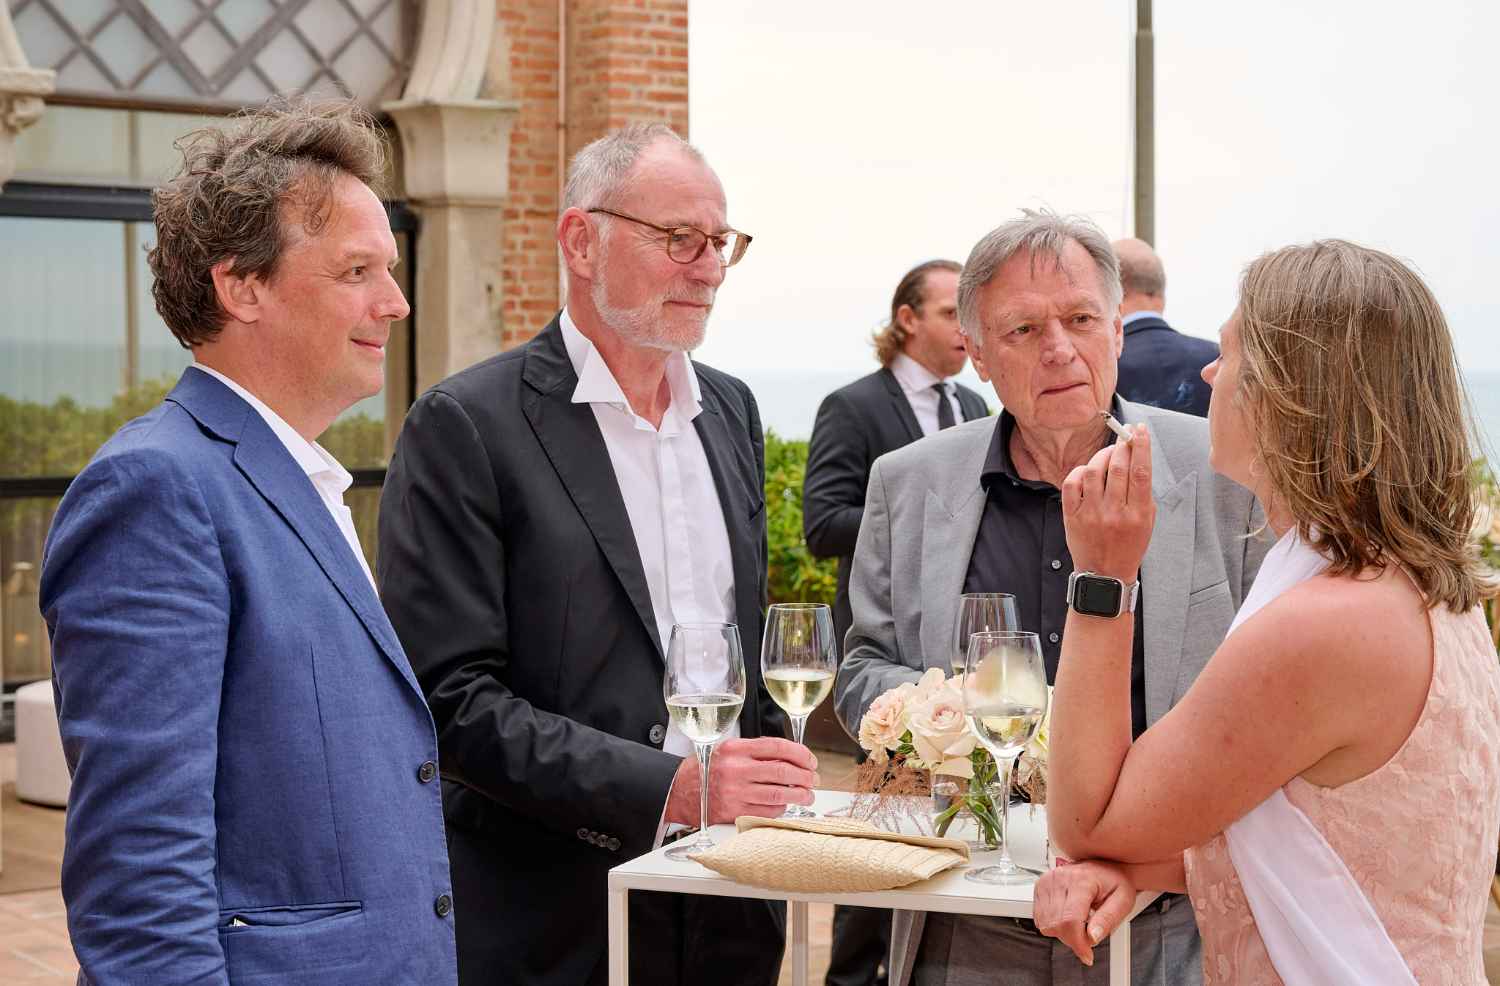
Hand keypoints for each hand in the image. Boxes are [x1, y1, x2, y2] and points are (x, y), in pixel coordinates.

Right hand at [664, 737, 818, 826]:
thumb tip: (791, 757)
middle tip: (813, 779)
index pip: (778, 747)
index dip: (800, 754)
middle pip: (782, 771)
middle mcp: (736, 769)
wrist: (679, 791)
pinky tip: (786, 805)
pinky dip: (782, 809)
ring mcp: (735, 793)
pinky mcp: (734, 812)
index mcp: (736, 749)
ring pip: (779, 794)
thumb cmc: (706, 769)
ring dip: (799, 795)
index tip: (810, 760)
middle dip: (805, 776)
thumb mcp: (728, 750)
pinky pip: (767, 812)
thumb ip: (756, 751)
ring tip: (807, 795)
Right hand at [1033, 860, 1137, 965]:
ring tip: (1079, 922)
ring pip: (1045, 924)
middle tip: (1088, 934)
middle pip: (1056, 925)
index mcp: (1082, 881)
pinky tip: (1067, 915)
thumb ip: (1108, 920)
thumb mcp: (1123, 901)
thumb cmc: (1115, 881)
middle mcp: (1060, 878)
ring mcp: (1048, 881)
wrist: (1106, 864)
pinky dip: (1053, 923)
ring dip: (1062, 932)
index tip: (1087, 954)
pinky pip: (1040, 918)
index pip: (1070, 921)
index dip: (1078, 943)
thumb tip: (1092, 937)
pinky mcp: (1040, 885)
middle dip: (1073, 939)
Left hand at [1061, 424, 1153, 580]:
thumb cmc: (1129, 545)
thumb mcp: (1147, 522)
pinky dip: (1079, 471)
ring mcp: (1091, 514)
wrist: (1105, 573)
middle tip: (1124, 435)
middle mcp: (1114, 513)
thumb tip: (1135, 459)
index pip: (1141, 472)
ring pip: (1094, 472)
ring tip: (1109, 453)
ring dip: (1102, 455)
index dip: (1141, 447)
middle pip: (1118, 468)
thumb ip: (1142, 493)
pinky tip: (1088, 470)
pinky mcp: (1072, 516)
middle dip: (1122, 445)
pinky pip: (1072, 484)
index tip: (1139, 431)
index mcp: (1138, 514)